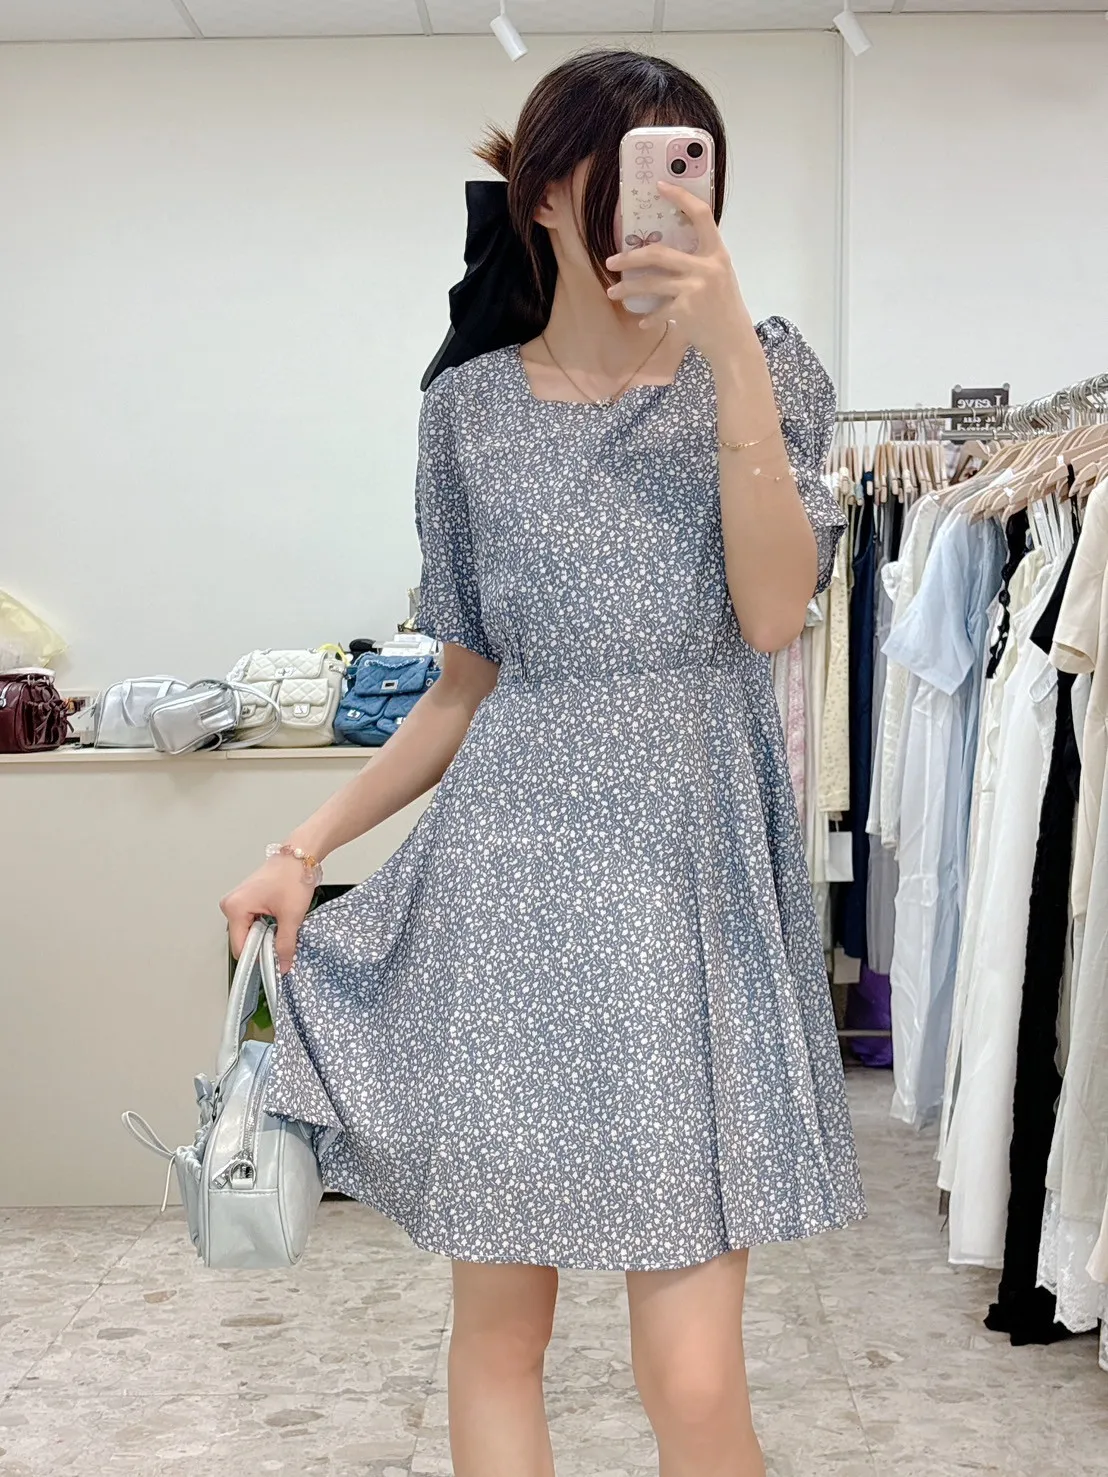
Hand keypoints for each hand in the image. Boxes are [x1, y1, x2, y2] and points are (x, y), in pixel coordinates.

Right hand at [220, 857, 312, 975]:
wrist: (300, 856)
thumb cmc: (293, 877)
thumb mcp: (291, 916)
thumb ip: (285, 944)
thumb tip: (282, 966)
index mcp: (235, 908)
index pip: (240, 947)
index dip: (258, 957)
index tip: (274, 962)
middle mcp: (230, 905)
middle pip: (243, 940)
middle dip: (262, 945)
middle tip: (282, 940)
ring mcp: (237, 902)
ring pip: (248, 932)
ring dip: (265, 935)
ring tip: (281, 926)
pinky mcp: (245, 900)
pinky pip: (251, 922)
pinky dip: (264, 926)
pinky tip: (277, 920)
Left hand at [605, 179, 750, 364]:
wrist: (734, 342)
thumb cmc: (725, 308)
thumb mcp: (720, 276)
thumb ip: (700, 260)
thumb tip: (665, 251)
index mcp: (717, 253)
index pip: (701, 215)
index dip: (680, 197)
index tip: (660, 186)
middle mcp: (706, 268)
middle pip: (658, 253)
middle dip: (630, 257)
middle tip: (612, 259)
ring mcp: (694, 290)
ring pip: (650, 283)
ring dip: (627, 288)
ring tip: (613, 291)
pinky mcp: (685, 311)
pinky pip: (657, 311)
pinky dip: (648, 317)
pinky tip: (643, 322)